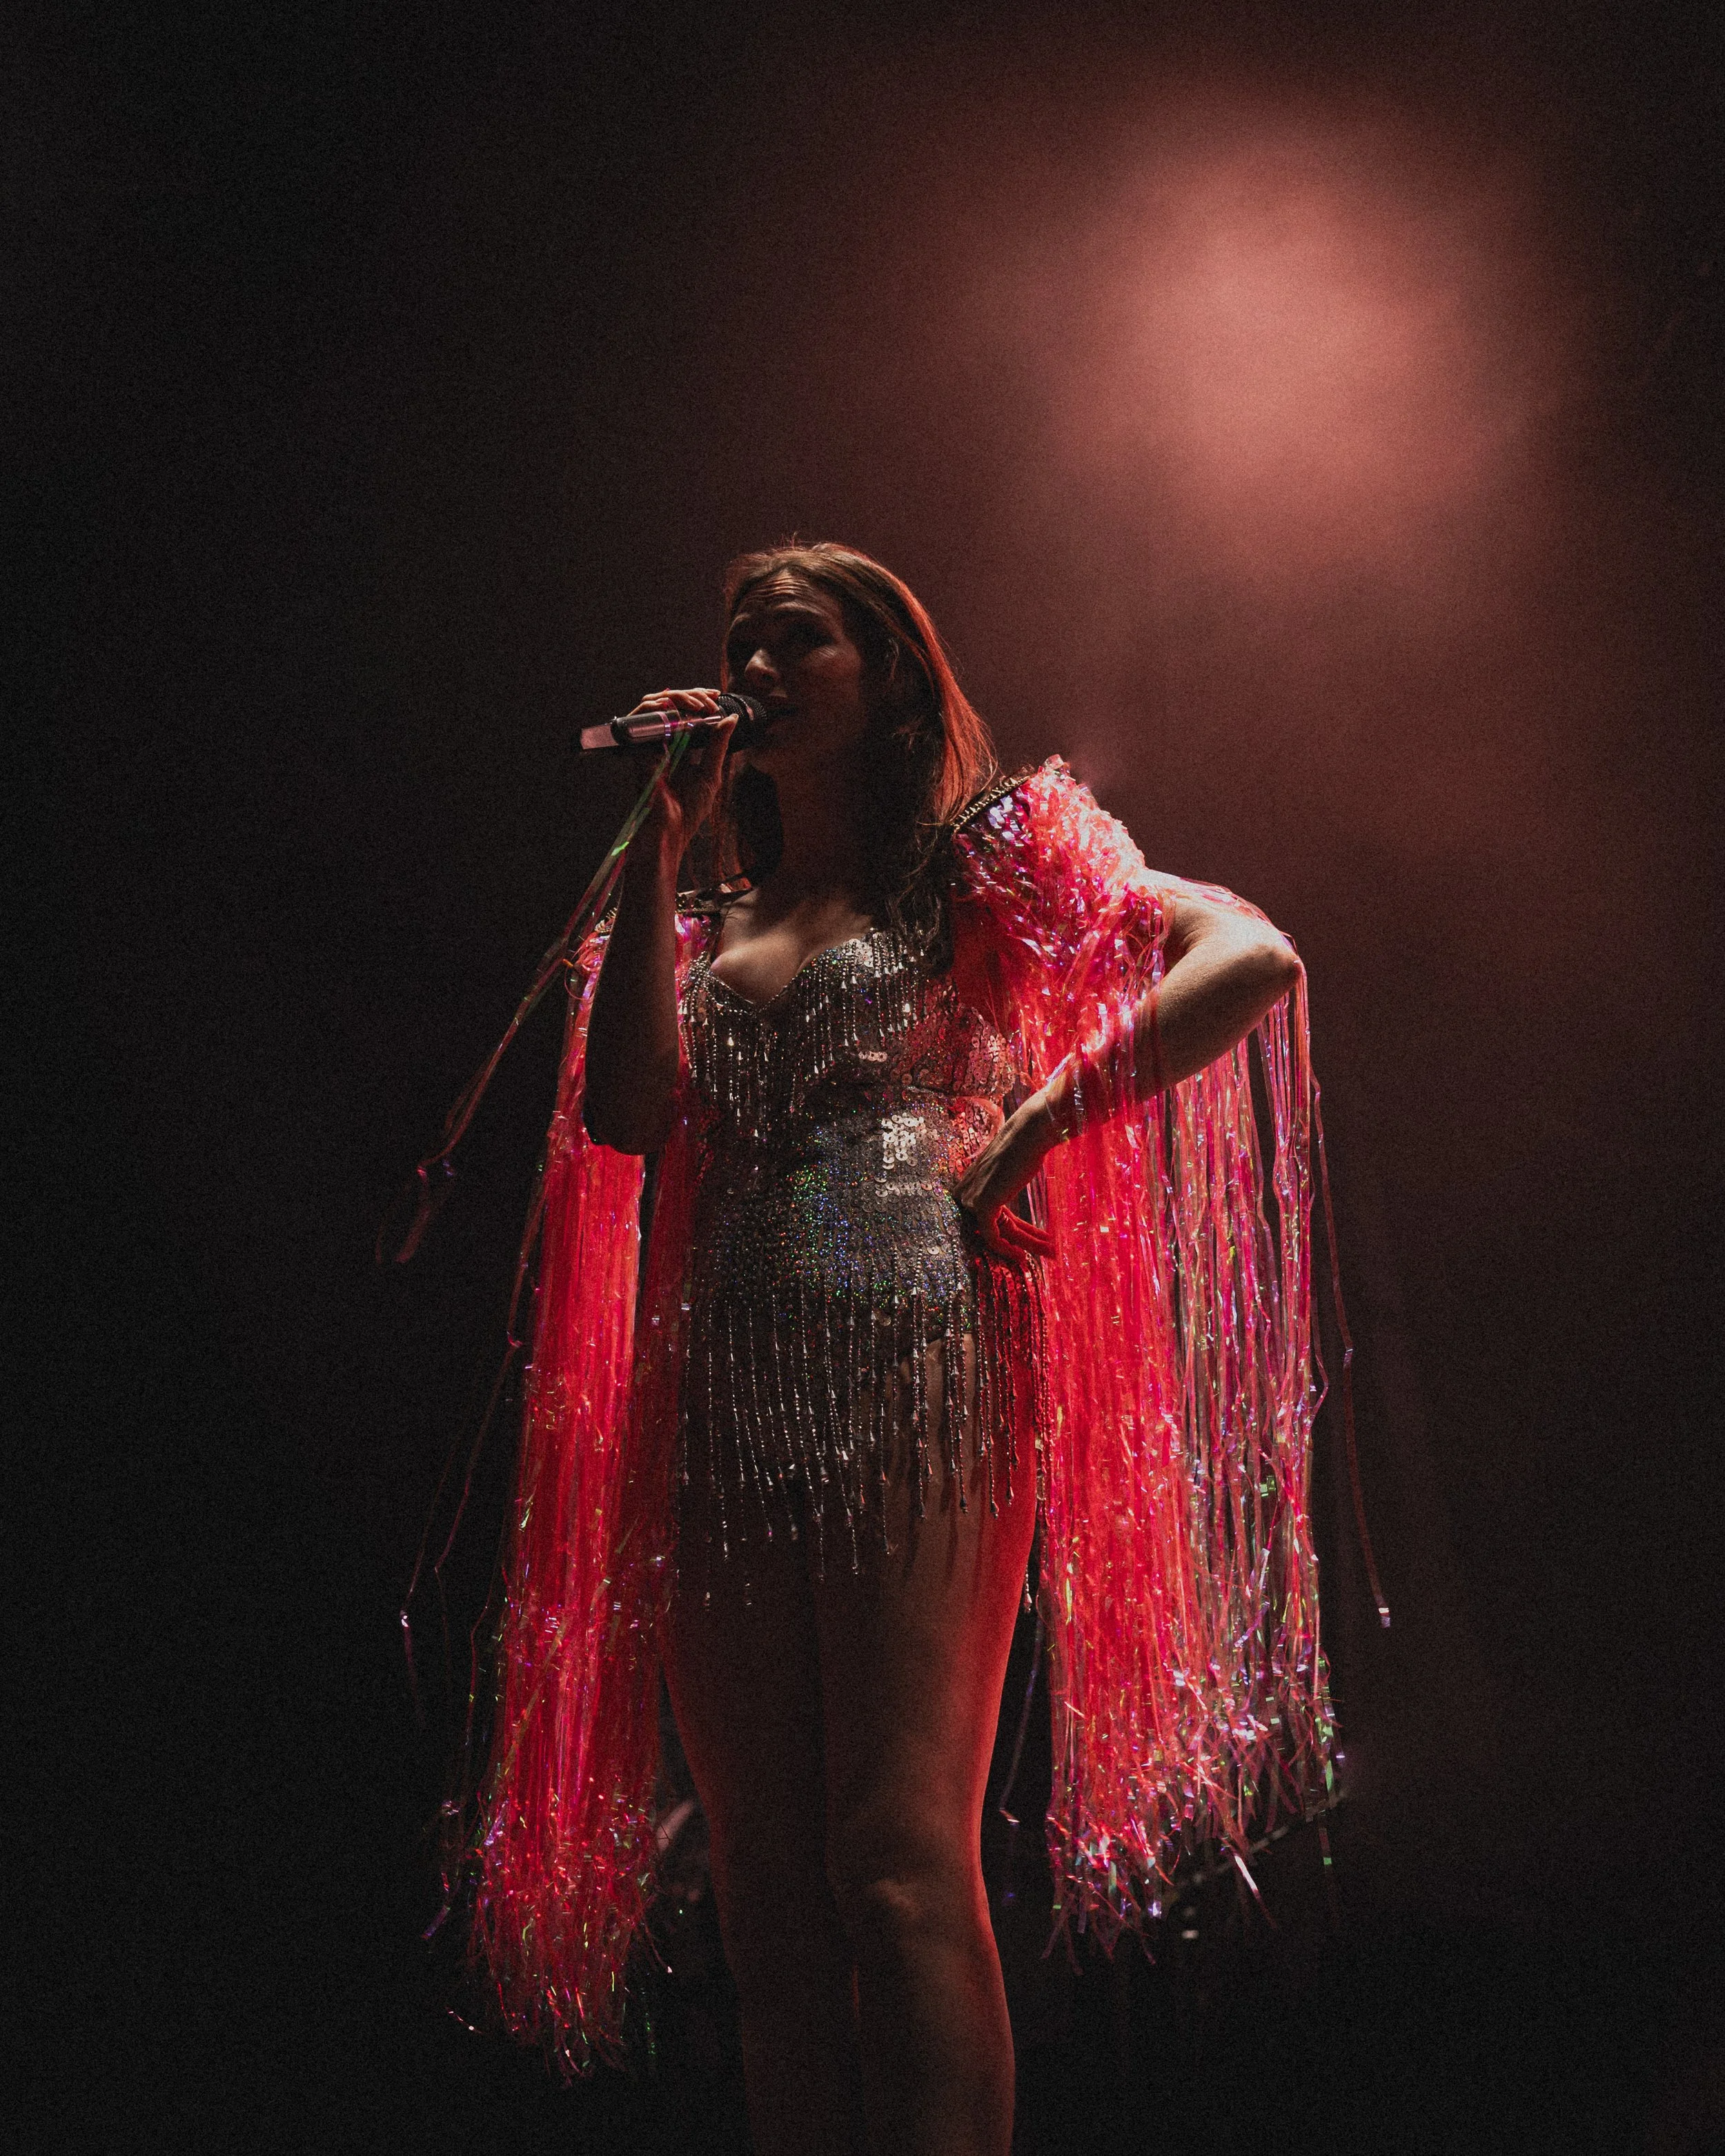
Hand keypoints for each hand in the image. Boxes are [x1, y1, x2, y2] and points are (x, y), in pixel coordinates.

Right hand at [627, 689, 734, 857]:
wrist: (669, 832)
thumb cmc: (688, 811)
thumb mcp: (710, 774)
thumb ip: (718, 746)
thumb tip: (731, 719)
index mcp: (678, 749)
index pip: (685, 716)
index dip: (698, 701)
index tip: (717, 697)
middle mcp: (661, 744)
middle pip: (670, 707)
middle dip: (691, 696)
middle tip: (712, 698)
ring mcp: (647, 745)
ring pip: (654, 706)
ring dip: (678, 699)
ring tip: (700, 704)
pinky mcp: (637, 749)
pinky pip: (643, 720)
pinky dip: (659, 709)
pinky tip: (679, 710)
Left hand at [955, 1099, 1057, 1260]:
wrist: (1029, 1134)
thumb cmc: (1024, 1149)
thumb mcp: (1008, 1175)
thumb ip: (1002, 1192)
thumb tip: (1010, 1198)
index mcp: (967, 1186)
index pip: (989, 1219)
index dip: (1010, 1236)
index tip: (1029, 1246)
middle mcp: (963, 1193)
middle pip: (994, 1227)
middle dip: (1021, 1242)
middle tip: (1044, 1251)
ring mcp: (969, 1199)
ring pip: (997, 1233)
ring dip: (1025, 1246)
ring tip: (1048, 1253)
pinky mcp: (980, 1205)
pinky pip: (991, 1236)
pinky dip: (1007, 1248)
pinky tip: (1023, 1256)